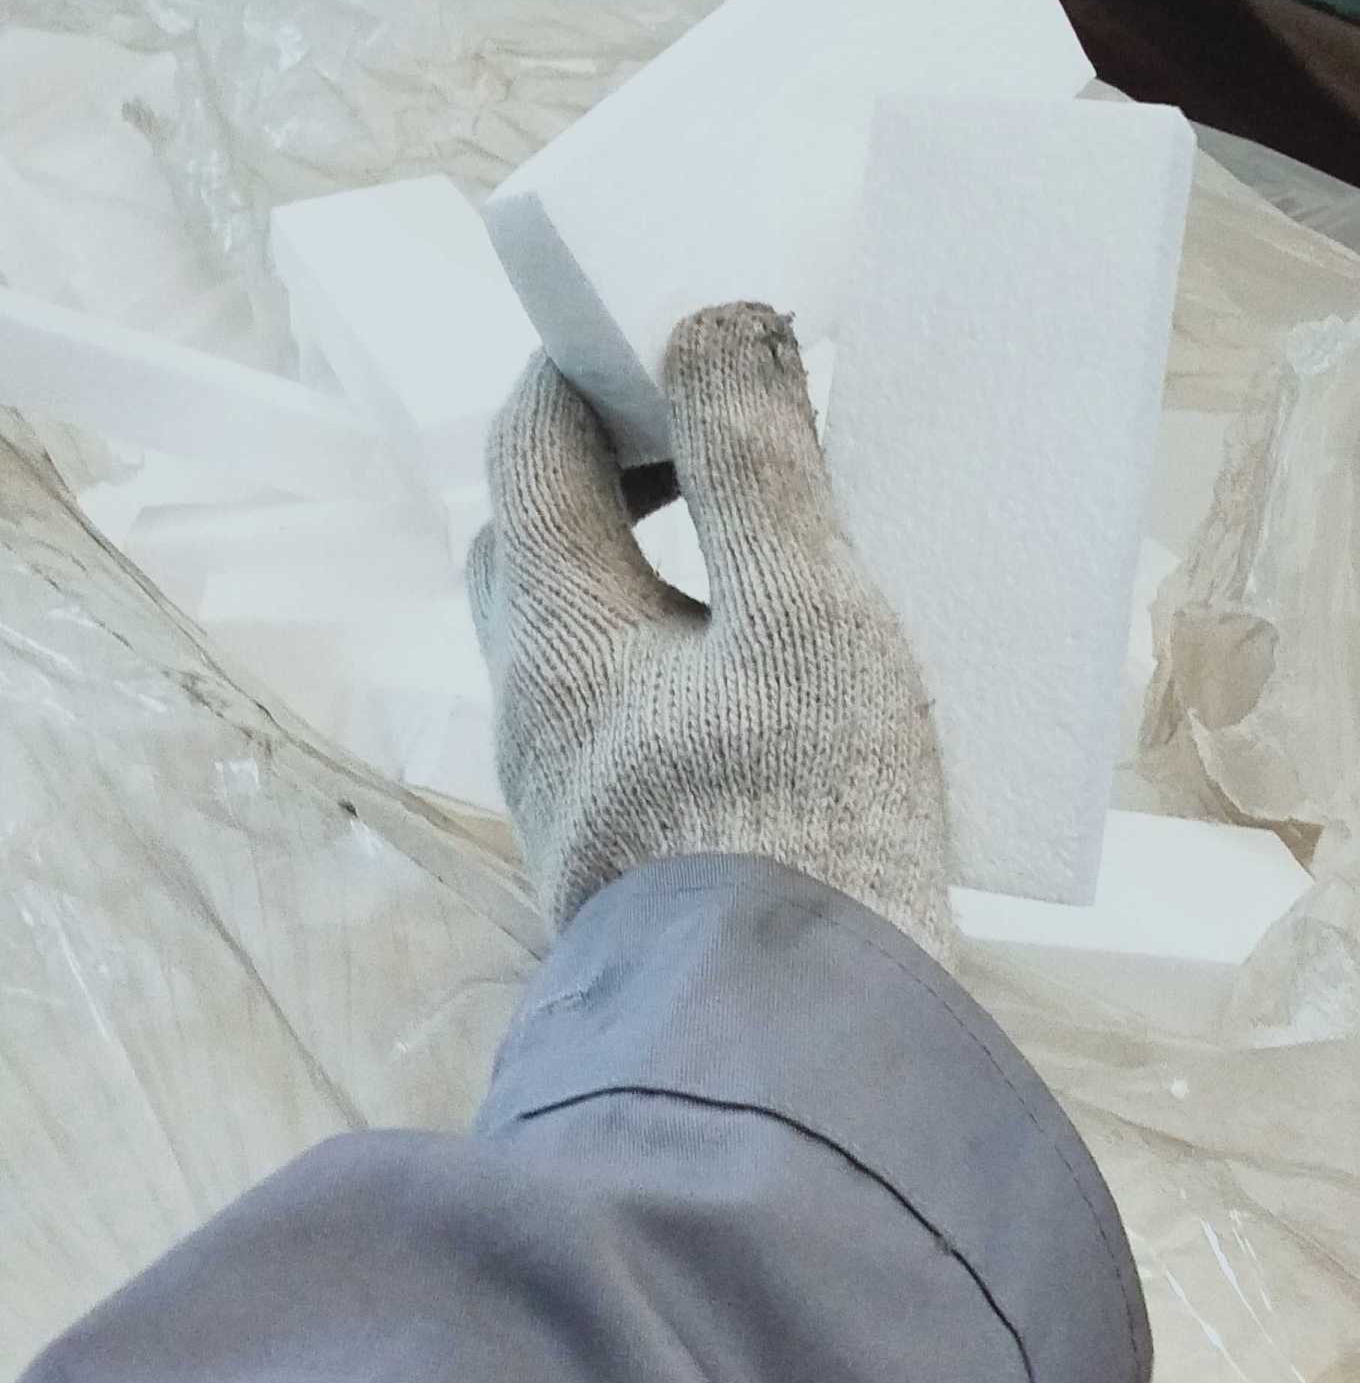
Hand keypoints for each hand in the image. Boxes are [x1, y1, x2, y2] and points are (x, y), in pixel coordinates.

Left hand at [469, 302, 951, 962]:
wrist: (806, 1061)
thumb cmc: (806, 830)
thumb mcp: (807, 621)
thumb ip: (758, 468)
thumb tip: (710, 325)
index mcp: (558, 638)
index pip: (527, 445)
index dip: (587, 361)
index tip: (675, 321)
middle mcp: (538, 715)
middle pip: (534, 542)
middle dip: (610, 464)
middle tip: (724, 428)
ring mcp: (577, 797)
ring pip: (584, 637)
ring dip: (656, 567)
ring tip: (777, 547)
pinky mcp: (634, 859)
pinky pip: (632, 715)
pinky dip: (687, 657)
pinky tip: (784, 677)